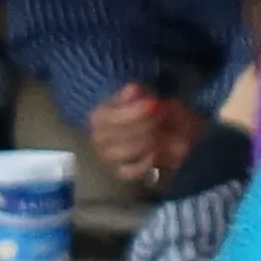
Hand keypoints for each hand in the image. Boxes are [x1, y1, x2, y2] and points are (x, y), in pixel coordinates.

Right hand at [87, 83, 204, 184]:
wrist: (156, 130)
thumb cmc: (146, 111)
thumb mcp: (143, 96)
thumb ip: (137, 93)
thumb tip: (133, 89)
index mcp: (98, 116)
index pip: (109, 117)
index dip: (132, 111)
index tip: (153, 103)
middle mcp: (98, 138)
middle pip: (116, 135)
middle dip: (143, 125)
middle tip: (161, 116)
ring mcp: (107, 157)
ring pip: (121, 152)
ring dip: (144, 142)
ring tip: (159, 133)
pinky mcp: (119, 172)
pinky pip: (127, 172)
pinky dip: (142, 164)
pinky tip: (154, 153)